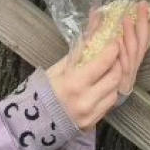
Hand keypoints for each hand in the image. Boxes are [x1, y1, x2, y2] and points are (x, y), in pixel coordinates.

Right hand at [46, 2, 149, 129]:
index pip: (104, 63)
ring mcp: (90, 114)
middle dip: (118, 64)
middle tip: (115, 55)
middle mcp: (85, 100)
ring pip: (115, 92)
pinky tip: (101, 88)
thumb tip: (95, 26)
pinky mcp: (92, 123)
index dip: (113, 49)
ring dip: (114, 80)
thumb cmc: (42, 90)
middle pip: (115, 77)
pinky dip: (108, 94)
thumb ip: (79, 51)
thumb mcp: (58, 68)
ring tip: (107, 71)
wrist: (31, 122)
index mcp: (74, 83)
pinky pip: (109, 105)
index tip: (115, 41)